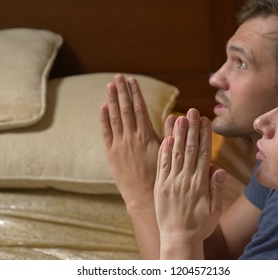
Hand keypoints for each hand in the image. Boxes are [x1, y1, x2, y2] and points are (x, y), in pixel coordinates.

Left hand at [99, 74, 175, 207]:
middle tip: (118, 76)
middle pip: (125, 109)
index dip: (135, 93)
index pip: (139, 108)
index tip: (132, 80)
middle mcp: (131, 138)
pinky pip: (105, 133)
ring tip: (110, 85)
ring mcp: (119, 145)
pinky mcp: (111, 154)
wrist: (143, 197)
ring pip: (114, 117)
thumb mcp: (170, 153)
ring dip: (111, 100)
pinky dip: (103, 119)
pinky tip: (103, 107)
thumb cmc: (160, 176)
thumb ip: (171, 134)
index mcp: (146, 135)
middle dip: (121, 91)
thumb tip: (174, 116)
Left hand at [154, 108, 224, 258]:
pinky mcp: (160, 186)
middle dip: (191, 128)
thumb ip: (216, 189)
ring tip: (179, 117)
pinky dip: (164, 151)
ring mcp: (171, 182)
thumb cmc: (200, 226)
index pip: (203, 154)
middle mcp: (185, 180)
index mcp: (200, 184)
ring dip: (178, 134)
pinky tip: (167, 137)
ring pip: (175, 154)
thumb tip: (219, 169)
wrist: (178, 239)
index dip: (205, 135)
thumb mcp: (215, 210)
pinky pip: (162, 165)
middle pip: (189, 149)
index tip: (205, 120)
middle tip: (192, 111)